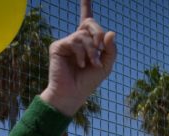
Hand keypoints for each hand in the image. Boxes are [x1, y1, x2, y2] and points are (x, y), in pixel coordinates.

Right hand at [41, 0, 115, 115]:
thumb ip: (110, 49)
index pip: (87, 19)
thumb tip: (110, 32)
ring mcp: (66, 42)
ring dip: (92, 50)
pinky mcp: (58, 46)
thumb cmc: (88, 82)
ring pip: (84, 34)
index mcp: (88, 42)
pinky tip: (80, 64)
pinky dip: (81, 54)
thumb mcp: (106, 65)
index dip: (86, 4)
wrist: (73, 94)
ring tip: (91, 64)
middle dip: (98, 34)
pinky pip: (74, 41)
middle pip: (90, 23)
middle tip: (100, 49)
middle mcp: (76, 39)